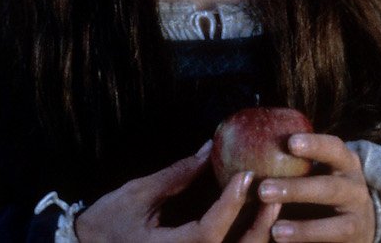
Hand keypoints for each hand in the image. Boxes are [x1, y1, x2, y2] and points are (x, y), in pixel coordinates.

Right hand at [74, 141, 280, 242]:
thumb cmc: (108, 222)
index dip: (231, 205)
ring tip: (271, 208)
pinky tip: (255, 224)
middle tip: (272, 195)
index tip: (246, 176)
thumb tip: (208, 148)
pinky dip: (242, 242)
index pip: (209, 233)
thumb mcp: (139, 194)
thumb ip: (177, 175)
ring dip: (257, 237)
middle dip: (258, 227)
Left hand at [254, 133, 374, 242]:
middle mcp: (355, 189)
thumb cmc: (324, 186)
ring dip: (305, 229)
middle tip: (263, 190)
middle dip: (297, 190)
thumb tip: (250, 155)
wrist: (358, 221)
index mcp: (346, 163)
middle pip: (330, 188)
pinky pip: (333, 242)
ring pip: (336, 226)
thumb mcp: (318, 170)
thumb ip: (295, 164)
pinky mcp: (352, 241)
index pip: (333, 148)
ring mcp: (357, 218)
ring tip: (275, 231)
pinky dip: (310, 242)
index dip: (314, 145)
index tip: (290, 143)